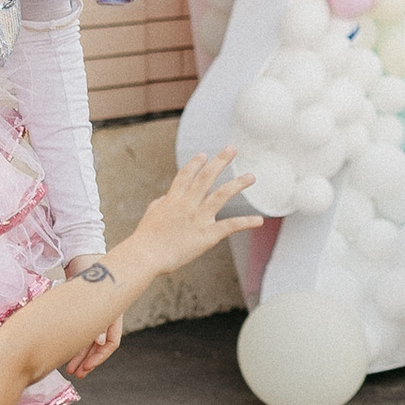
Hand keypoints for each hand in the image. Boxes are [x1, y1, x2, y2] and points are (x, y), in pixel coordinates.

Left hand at [59, 255, 125, 377]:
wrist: (82, 252)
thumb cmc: (92, 268)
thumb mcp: (95, 291)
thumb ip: (99, 317)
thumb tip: (101, 343)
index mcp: (112, 313)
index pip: (111, 342)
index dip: (100, 357)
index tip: (87, 368)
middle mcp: (103, 315)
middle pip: (96, 345)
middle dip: (86, 360)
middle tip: (75, 373)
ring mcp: (92, 313)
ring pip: (87, 339)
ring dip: (78, 353)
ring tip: (68, 367)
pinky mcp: (80, 309)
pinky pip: (78, 329)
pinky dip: (72, 340)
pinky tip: (62, 347)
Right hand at [124, 149, 250, 278]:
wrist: (146, 256)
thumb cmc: (145, 238)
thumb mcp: (152, 214)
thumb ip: (163, 203)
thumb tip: (168, 197)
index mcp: (173, 199)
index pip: (186, 175)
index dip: (196, 163)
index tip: (204, 154)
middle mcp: (187, 204)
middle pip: (206, 177)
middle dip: (220, 161)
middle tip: (232, 149)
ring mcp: (198, 218)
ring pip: (221, 195)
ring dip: (237, 184)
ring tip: (251, 177)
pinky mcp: (207, 235)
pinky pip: (230, 226)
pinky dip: (245, 222)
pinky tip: (259, 220)